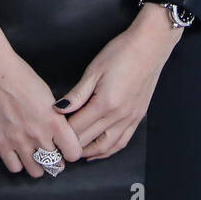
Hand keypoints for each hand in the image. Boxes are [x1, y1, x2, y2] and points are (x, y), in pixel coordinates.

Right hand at [0, 15, 82, 177]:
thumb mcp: (48, 96)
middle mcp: (39, 135)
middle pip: (55, 164)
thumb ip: (55, 118)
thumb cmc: (22, 77)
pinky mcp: (0, 143)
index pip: (73, 153)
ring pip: (36, 171)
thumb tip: (59, 134)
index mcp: (54, 121)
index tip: (66, 146)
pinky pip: (15, 168)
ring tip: (34, 153)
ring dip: (38, 164)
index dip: (71, 151)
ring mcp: (19, 141)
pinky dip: (18, 163)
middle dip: (55, 158)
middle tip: (49, 149)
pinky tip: (18, 152)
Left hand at [51, 4, 184, 160]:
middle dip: (71, 145)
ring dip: (89, 153)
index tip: (50, 134)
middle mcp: (119, 116)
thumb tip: (58, 109)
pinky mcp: (138, 118)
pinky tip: (98, 151)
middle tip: (57, 146)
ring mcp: (130, 119)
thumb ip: (77, 94)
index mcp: (105, 104)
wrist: (150, 47)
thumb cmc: (121, 53)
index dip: (62, 133)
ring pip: (107, 147)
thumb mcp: (94, 70)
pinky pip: (122, 142)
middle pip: (89, 139)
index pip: (77, 127)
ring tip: (74, 152)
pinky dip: (108, 151)